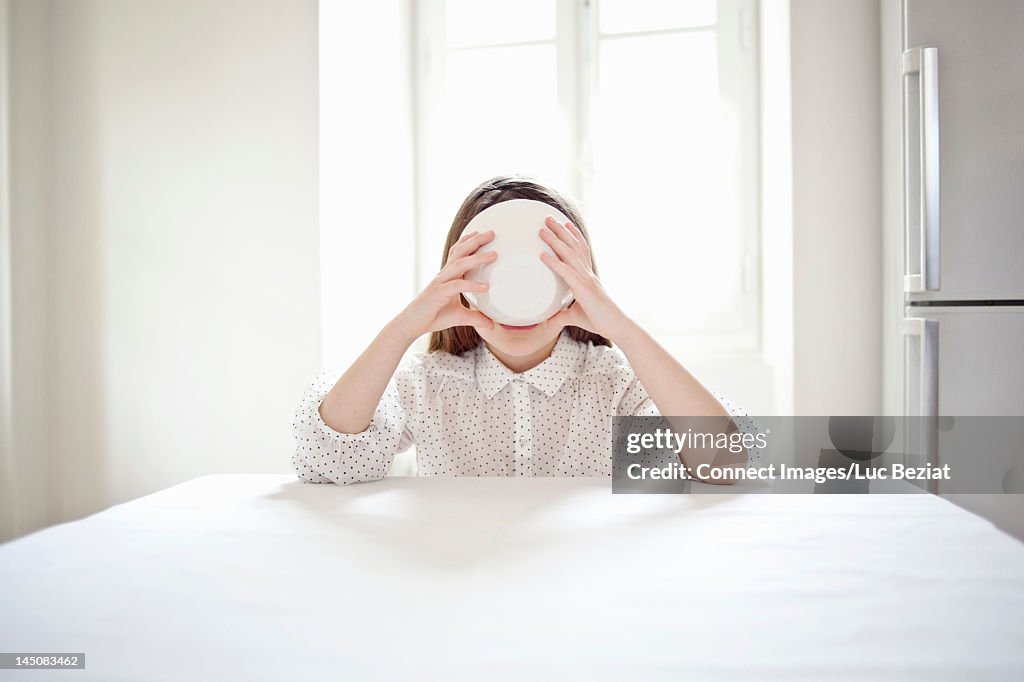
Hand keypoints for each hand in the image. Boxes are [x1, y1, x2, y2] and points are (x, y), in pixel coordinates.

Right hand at [394, 229, 496, 340]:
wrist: (412, 324)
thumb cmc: (433, 316)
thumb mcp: (459, 316)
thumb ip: (475, 317)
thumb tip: (491, 324)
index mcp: (447, 276)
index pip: (457, 253)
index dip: (467, 241)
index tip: (481, 232)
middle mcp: (443, 275)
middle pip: (460, 252)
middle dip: (475, 241)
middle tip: (492, 233)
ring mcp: (440, 283)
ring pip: (459, 264)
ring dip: (477, 258)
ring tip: (494, 255)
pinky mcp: (438, 293)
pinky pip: (456, 286)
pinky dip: (471, 285)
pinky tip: (485, 287)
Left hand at [539, 216, 631, 340]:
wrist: (616, 326)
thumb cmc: (599, 320)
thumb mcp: (576, 316)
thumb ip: (562, 316)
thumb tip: (550, 320)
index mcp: (588, 277)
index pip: (581, 251)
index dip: (574, 236)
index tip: (566, 224)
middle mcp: (588, 273)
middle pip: (573, 246)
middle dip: (560, 231)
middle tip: (548, 218)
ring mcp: (586, 279)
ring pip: (569, 254)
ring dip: (555, 240)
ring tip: (543, 228)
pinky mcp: (583, 289)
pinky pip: (566, 272)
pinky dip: (554, 263)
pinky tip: (543, 255)